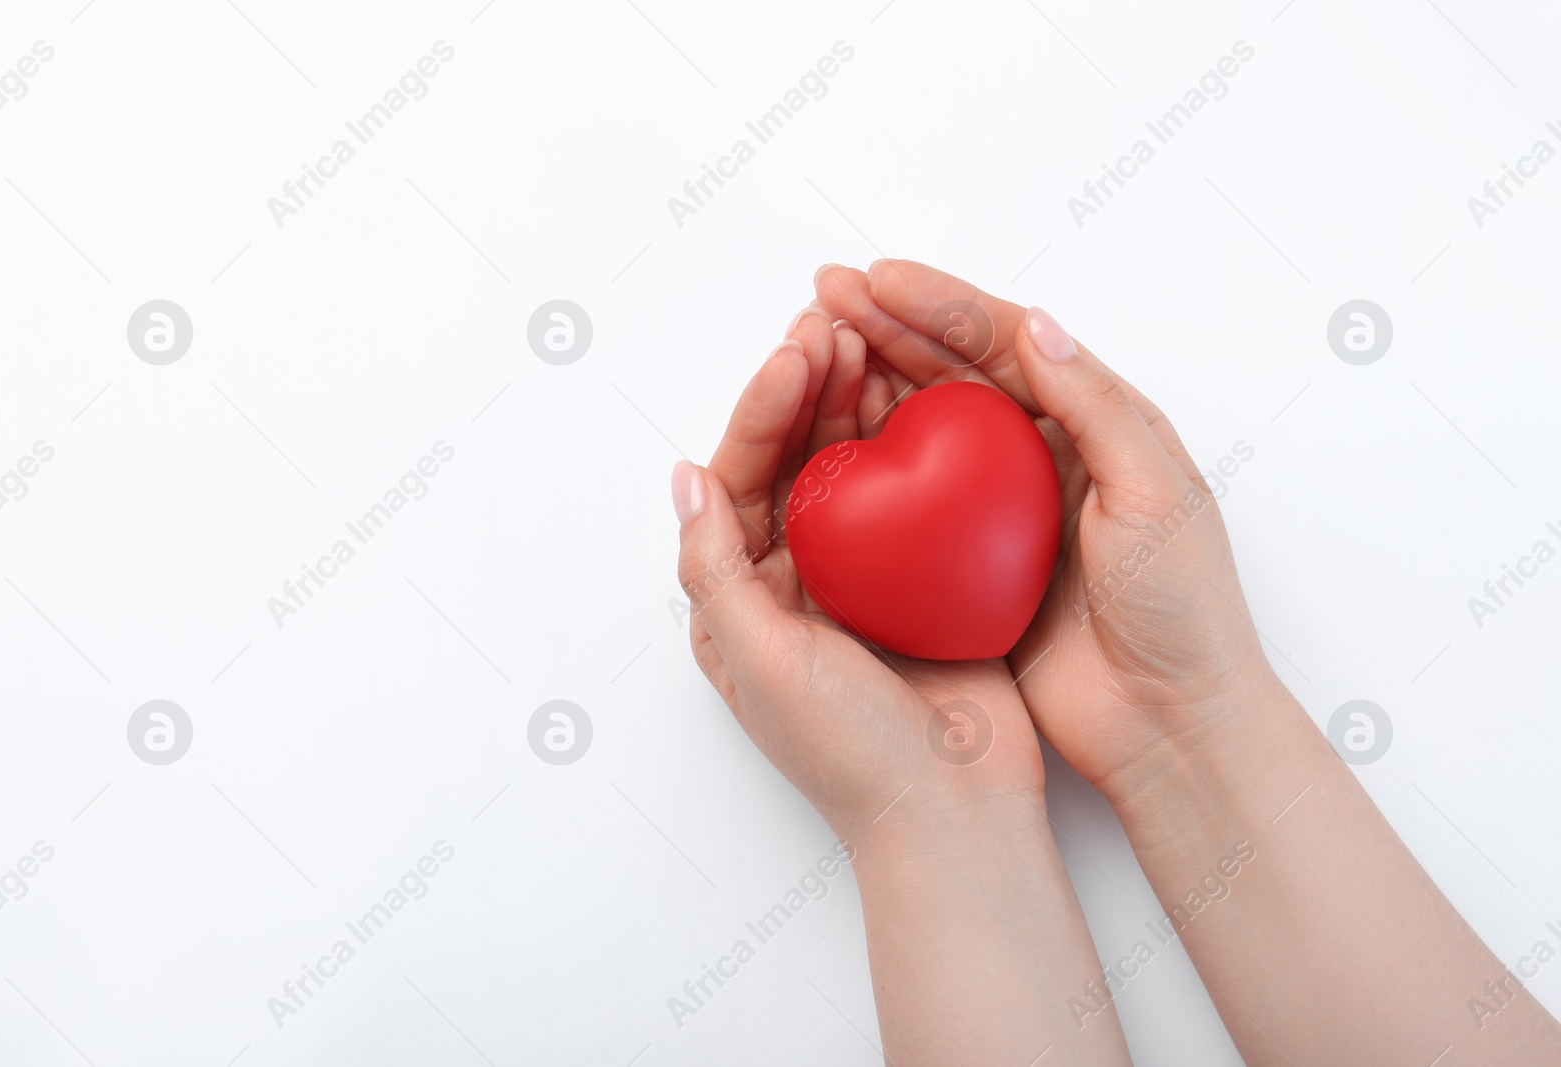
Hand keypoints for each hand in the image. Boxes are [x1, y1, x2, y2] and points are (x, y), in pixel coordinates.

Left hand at [676, 304, 1136, 1065]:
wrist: (954, 815)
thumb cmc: (849, 752)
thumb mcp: (760, 660)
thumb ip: (716, 568)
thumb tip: (684, 477)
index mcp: (740, 599)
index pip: (740, 482)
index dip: (761, 412)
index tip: (796, 354)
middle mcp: (793, 581)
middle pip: (793, 462)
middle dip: (809, 390)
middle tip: (836, 324)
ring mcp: (860, 578)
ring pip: (852, 469)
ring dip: (858, 404)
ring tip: (874, 340)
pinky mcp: (921, 582)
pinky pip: (913, 496)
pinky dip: (917, 445)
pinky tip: (930, 399)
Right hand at [814, 260, 1282, 803]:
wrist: (1170, 724)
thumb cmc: (1184, 610)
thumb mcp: (1157, 496)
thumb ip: (1097, 408)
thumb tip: (1033, 324)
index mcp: (1097, 423)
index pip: (1009, 344)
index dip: (942, 305)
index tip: (878, 280)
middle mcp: (1043, 455)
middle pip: (956, 374)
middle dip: (890, 328)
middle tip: (825, 296)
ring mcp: (1000, 512)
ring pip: (924, 429)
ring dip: (870, 386)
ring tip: (813, 353)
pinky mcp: (970, 566)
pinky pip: (909, 506)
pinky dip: (869, 470)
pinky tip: (825, 451)